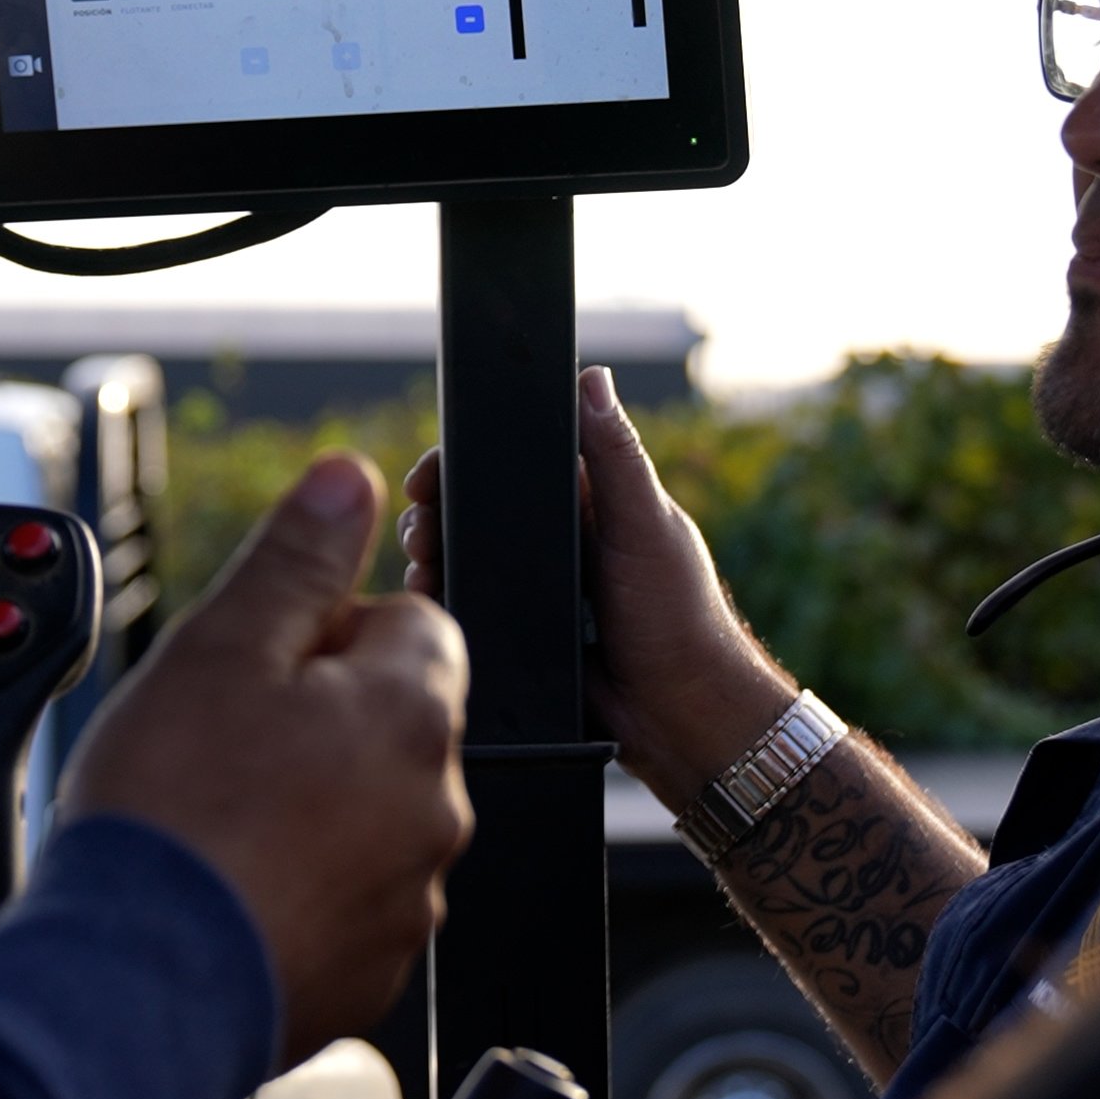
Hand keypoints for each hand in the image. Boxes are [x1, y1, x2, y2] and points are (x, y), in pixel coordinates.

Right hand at [60, 453, 472, 1063]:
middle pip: (390, 720)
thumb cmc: (171, 816)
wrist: (133, 984)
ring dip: (307, 805)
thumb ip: (299, 556)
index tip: (258, 667)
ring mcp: (409, 899)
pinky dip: (296, 889)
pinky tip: (227, 888)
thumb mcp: (222, 645)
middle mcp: (436, 808)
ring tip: (215, 823)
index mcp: (412, 712)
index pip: (411, 622)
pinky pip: (345, 901)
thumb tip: (350, 475)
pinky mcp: (371, 974)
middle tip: (221, 745)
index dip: (324, 632)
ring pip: (367, 813)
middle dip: (316, 718)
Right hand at [399, 366, 790, 808]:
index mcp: (593, 500)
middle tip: (419, 531)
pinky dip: (449, 603)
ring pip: (471, 559)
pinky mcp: (528, 632)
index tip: (427, 476)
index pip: (516, 460)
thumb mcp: (647, 528)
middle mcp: (563, 538)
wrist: (679, 720)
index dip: (466, 461)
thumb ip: (618, 458)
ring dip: (437, 558)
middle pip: (480, 509)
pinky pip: (476, 609)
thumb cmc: (680, 618)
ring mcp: (543, 588)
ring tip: (421, 569)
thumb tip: (592, 378)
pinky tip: (430, 606)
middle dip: (439, 514)